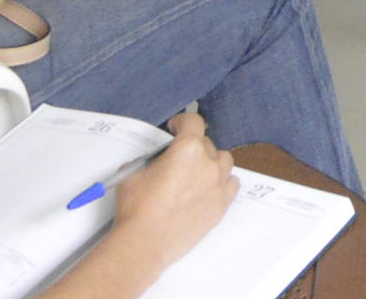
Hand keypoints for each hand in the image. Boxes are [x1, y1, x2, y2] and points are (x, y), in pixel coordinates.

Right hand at [109, 111, 237, 270]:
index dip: (182, 121)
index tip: (176, 127)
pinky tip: (209, 187)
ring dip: (210, 162)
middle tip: (178, 159)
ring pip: (223, 161)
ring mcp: (218, 184)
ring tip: (196, 172)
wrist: (144, 243)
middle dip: (191, 147)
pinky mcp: (221, 205)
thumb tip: (156, 160)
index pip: (193, 121)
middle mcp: (208, 163)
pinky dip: (222, 181)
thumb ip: (150, 159)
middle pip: (206, 143)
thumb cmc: (137, 208)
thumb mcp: (134, 172)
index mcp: (188, 149)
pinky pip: (231, 184)